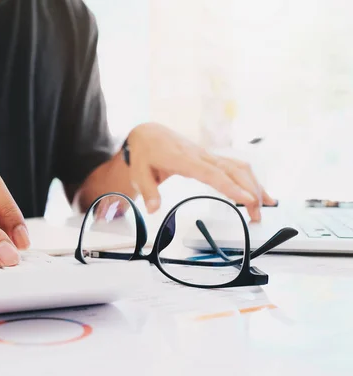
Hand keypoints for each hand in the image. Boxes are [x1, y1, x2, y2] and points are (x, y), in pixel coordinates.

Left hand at [125, 123, 274, 220]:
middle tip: (257, 214)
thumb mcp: (139, 173)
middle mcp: (200, 156)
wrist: (148, 134)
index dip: (231, 186)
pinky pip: (234, 166)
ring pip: (237, 167)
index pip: (212, 174)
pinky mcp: (210, 158)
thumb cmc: (145, 153)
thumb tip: (153, 209)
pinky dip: (249, 179)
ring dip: (253, 185)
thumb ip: (148, 192)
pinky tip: (258, 191)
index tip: (247, 199)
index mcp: (183, 159)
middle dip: (249, 191)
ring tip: (264, 205)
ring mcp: (207, 156)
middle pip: (232, 171)